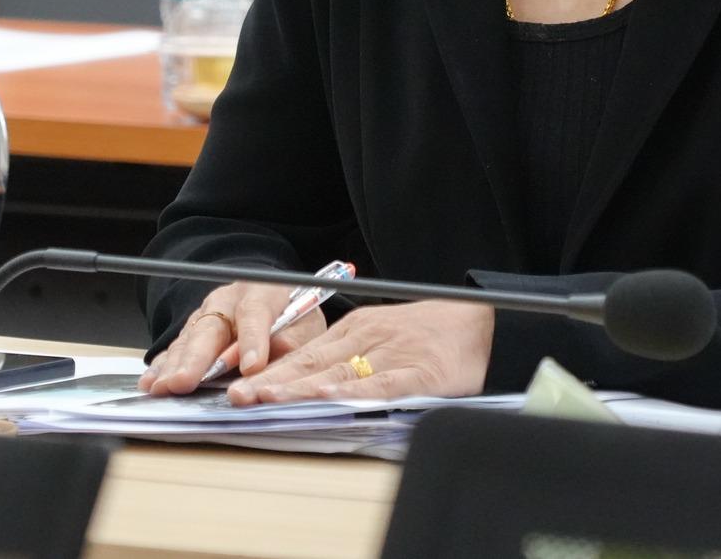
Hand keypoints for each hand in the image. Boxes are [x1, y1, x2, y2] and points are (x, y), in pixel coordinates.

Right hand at [138, 282, 326, 395]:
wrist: (274, 300)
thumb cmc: (292, 315)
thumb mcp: (305, 326)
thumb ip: (292, 342)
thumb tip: (274, 361)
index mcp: (262, 293)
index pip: (256, 313)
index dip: (253, 340)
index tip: (251, 367)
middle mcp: (228, 301)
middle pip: (210, 327)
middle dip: (196, 358)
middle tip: (184, 382)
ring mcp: (207, 314)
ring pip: (188, 340)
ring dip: (174, 366)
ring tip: (162, 387)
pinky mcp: (193, 331)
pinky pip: (175, 349)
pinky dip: (163, 367)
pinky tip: (151, 382)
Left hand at [226, 300, 491, 405]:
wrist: (483, 321)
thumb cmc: (432, 335)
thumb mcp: (382, 338)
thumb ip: (348, 361)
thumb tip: (309, 388)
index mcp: (355, 332)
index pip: (303, 356)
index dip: (269, 374)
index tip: (237, 388)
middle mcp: (365, 341)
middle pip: (310, 364)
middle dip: (270, 382)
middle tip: (236, 397)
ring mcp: (390, 356)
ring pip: (336, 374)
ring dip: (297, 388)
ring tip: (264, 399)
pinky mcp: (417, 373)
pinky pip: (379, 385)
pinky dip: (352, 392)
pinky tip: (327, 397)